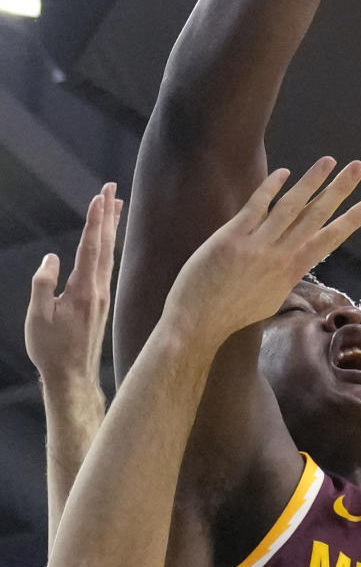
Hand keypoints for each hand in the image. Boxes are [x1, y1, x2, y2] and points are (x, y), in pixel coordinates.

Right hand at [25, 184, 122, 387]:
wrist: (72, 378)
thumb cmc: (51, 349)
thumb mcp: (38, 316)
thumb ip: (43, 283)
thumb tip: (51, 257)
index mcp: (84, 290)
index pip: (90, 246)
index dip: (95, 220)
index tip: (99, 196)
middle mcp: (98, 289)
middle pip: (105, 244)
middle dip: (108, 214)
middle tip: (112, 188)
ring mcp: (102, 296)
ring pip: (109, 254)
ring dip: (111, 228)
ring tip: (116, 205)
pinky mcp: (101, 303)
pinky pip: (107, 266)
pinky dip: (108, 247)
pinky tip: (108, 242)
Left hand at [164, 160, 360, 348]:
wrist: (199, 321)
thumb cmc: (234, 312)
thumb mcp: (271, 298)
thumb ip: (285, 274)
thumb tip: (296, 260)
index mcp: (292, 271)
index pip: (330, 239)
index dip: (352, 219)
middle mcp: (280, 255)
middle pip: (317, 215)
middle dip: (340, 190)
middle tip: (359, 167)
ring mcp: (257, 244)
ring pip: (291, 206)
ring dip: (312, 180)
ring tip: (330, 161)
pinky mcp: (232, 237)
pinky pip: (256, 206)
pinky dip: (271, 188)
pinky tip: (284, 172)